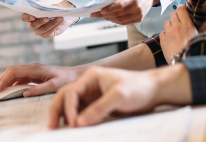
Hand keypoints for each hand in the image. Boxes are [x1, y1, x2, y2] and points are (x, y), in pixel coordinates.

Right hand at [0, 63, 84, 96]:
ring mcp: (34, 70)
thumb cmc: (68, 80)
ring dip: (6, 82)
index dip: (4, 80)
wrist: (77, 75)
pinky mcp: (36, 74)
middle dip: (1, 80)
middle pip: (12, 71)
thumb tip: (24, 93)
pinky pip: (21, 77)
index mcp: (35, 68)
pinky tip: (11, 90)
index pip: (14, 72)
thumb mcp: (55, 86)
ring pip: (15, 74)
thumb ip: (40, 89)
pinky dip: (13, 83)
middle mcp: (33, 67)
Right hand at [21, 1, 77, 38]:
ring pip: (42, 29)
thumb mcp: (51, 6)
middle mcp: (33, 24)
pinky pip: (49, 32)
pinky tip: (60, 20)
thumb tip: (50, 9)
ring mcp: (39, 31)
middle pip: (33, 26)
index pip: (24, 17)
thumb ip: (49, 7)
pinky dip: (55, 25)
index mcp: (30, 16)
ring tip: (59, 18)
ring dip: (51, 23)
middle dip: (40, 21)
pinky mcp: (46, 35)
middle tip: (47, 18)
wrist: (62, 15)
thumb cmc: (53, 9)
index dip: (27, 17)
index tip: (33, 16)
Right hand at [48, 64, 192, 128]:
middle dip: (57, 111)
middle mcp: (88, 84)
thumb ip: (99, 108)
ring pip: (71, 105)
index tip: (73, 124)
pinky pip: (81, 112)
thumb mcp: (119, 96)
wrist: (154, 90)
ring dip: (63, 116)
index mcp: (91, 77)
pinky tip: (73, 128)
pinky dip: (75, 119)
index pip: (71, 92)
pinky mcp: (97, 104)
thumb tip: (80, 122)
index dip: (68, 108)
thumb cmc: (139, 87)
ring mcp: (92, 94)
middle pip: (65, 96)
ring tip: (58, 129)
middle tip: (51, 127)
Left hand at [91, 0, 157, 24]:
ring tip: (103, 16)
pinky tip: (111, 18)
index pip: (120, 5)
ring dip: (110, 19)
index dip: (109, 9)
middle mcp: (137, 7)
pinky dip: (117, 21)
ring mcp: (139, 14)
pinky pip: (125, 22)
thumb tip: (104, 6)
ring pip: (121, 20)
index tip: (101, 10)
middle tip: (98, 14)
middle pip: (119, 14)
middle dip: (106, 15)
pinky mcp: (139, 19)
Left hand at [159, 5, 197, 61]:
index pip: (181, 9)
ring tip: (173, 33)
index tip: (181, 11)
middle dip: (175, 18)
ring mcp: (169, 32)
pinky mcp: (162, 39)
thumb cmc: (194, 51)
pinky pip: (162, 32)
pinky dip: (165, 35)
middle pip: (172, 14)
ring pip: (166, 22)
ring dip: (169, 26)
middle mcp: (177, 26)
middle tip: (178, 24)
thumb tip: (193, 25)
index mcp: (187, 25)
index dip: (181, 9)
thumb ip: (194, 29)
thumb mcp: (198, 38)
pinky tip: (169, 40)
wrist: (184, 61)